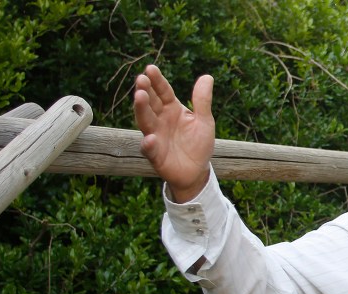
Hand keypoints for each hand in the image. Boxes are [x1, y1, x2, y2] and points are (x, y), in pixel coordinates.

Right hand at [133, 65, 214, 201]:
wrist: (197, 171)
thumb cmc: (199, 144)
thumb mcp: (204, 121)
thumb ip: (203, 101)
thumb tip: (208, 76)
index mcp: (172, 109)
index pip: (163, 92)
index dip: (157, 81)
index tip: (150, 68)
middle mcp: (160, 120)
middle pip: (151, 103)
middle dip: (145, 91)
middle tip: (141, 79)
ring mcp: (155, 136)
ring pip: (145, 121)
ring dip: (141, 109)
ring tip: (140, 96)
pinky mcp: (155, 155)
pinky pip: (149, 149)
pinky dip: (148, 144)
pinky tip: (150, 138)